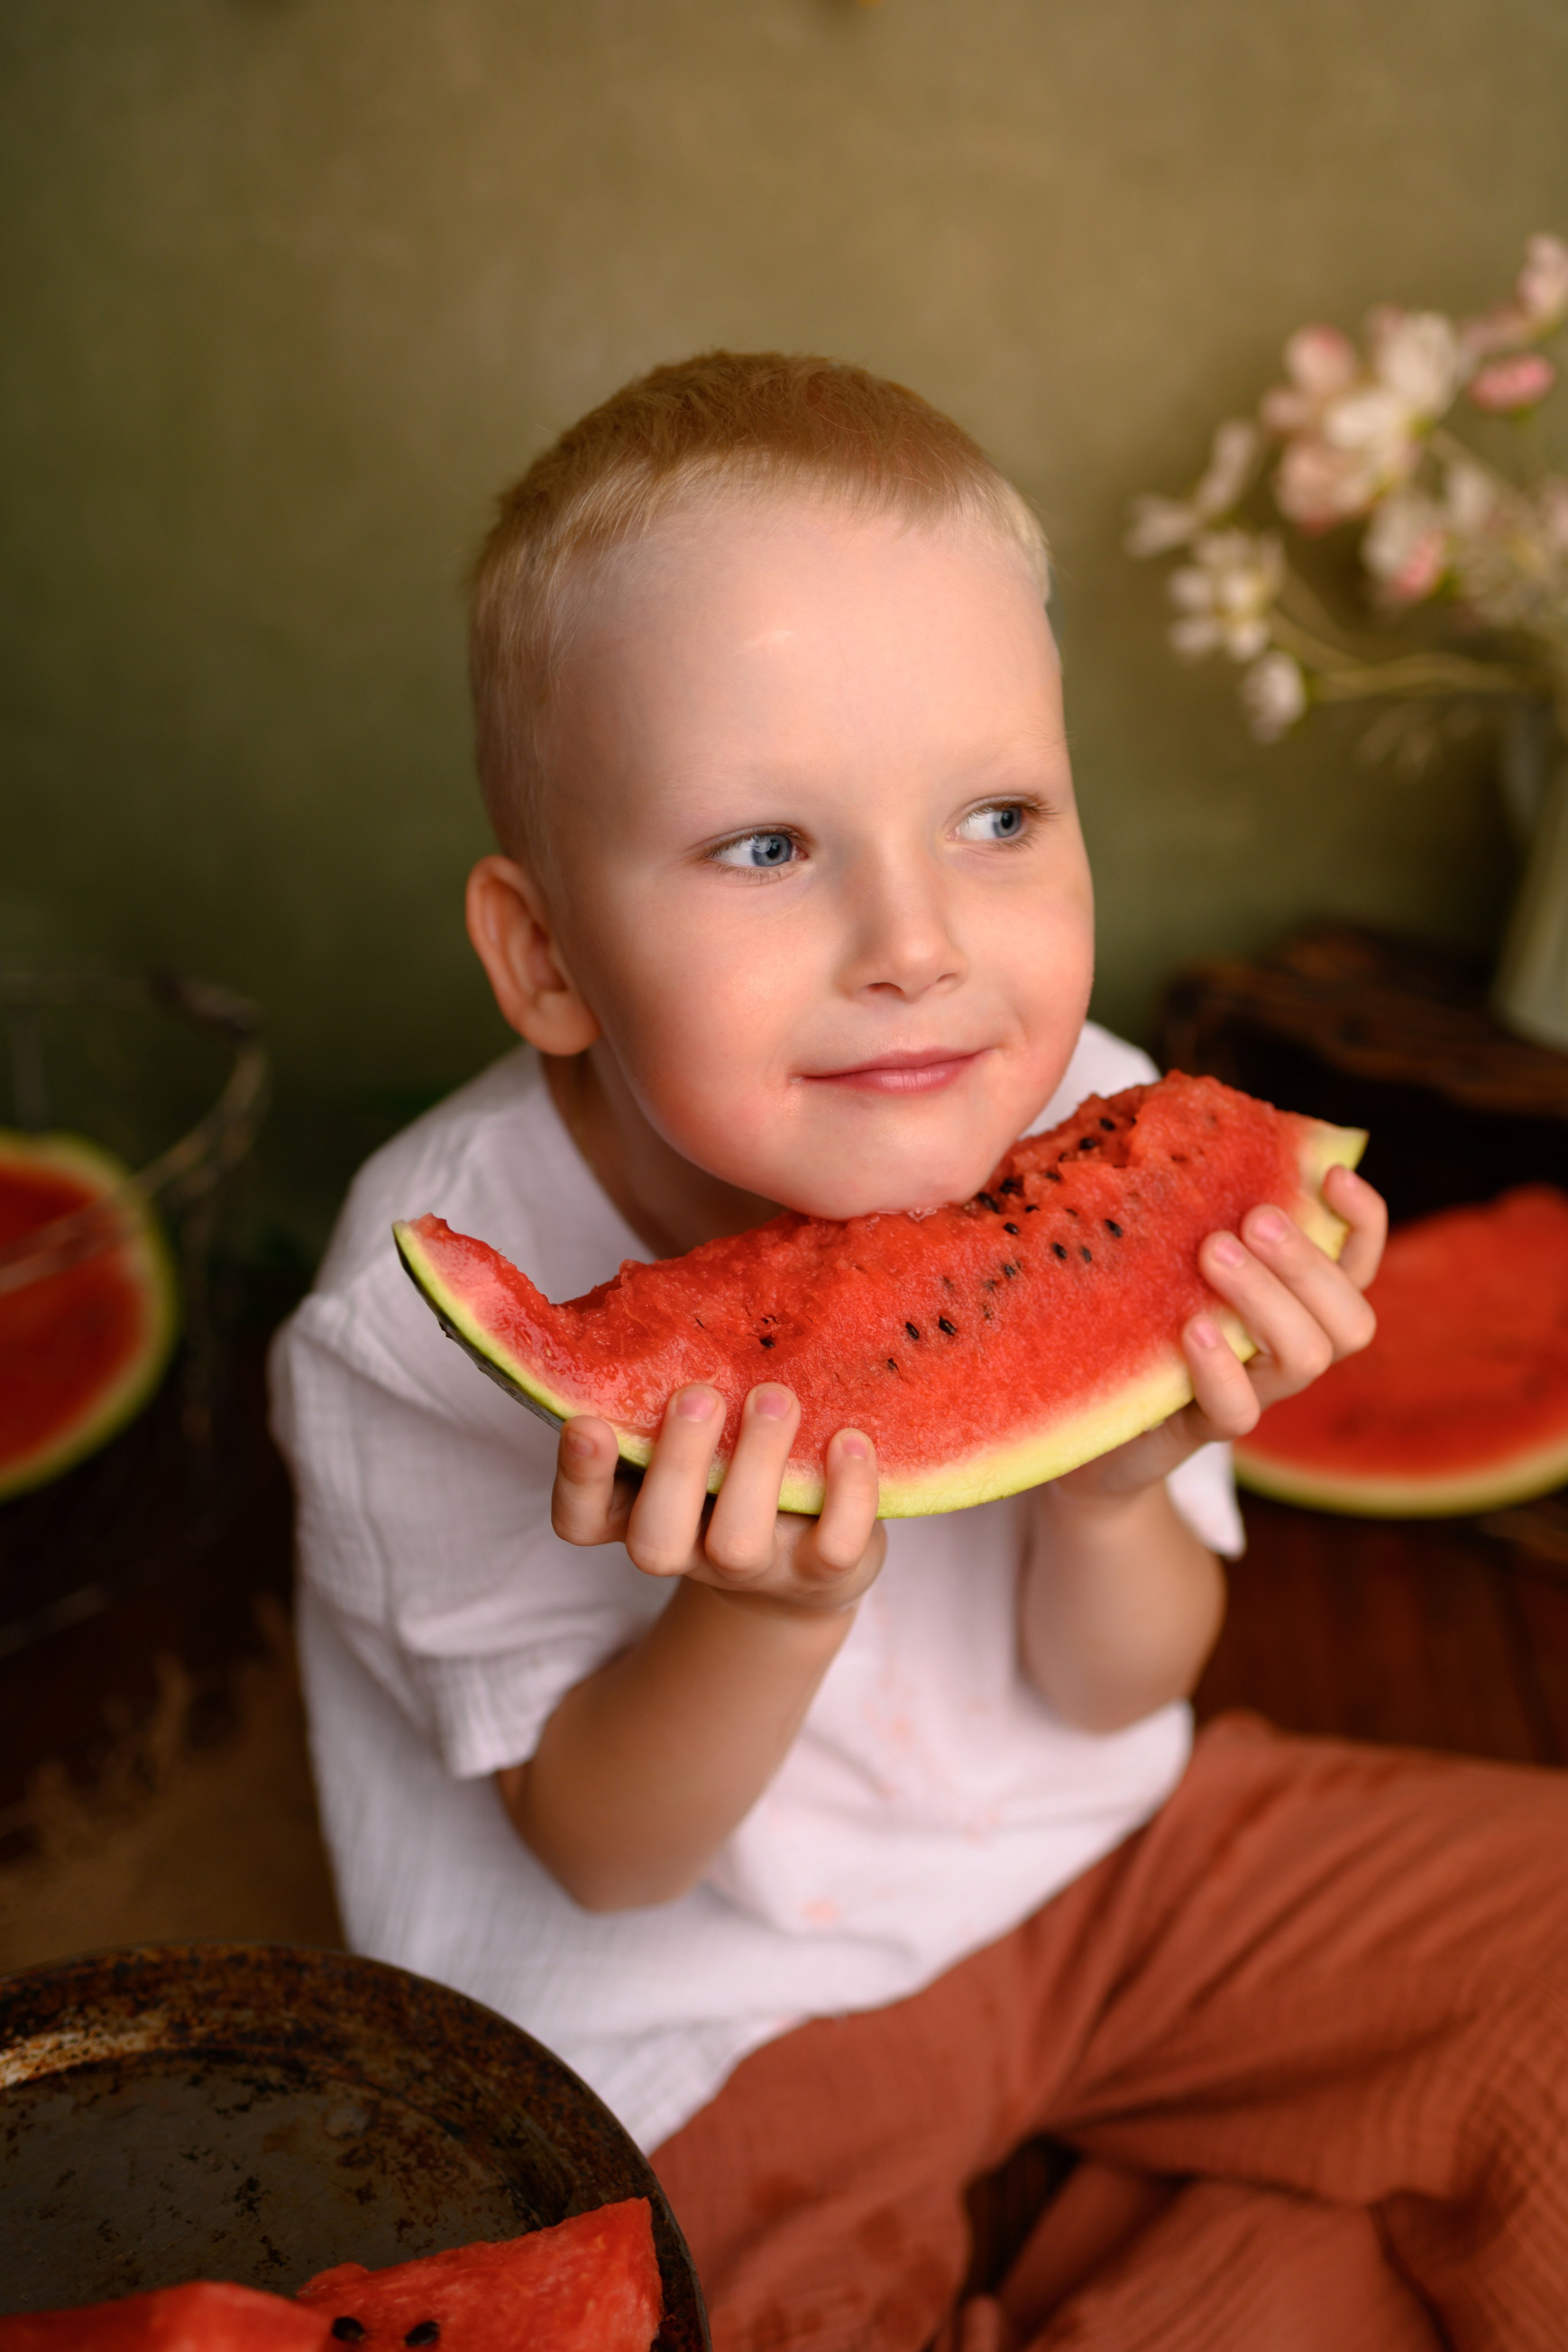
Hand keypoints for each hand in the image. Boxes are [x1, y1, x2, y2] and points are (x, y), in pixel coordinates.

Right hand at [551, 1383, 885, 1613]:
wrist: (809, 1560)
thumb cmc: (736, 1469)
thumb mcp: (699, 1434)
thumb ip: (676, 1391)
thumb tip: (676, 1294)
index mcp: (638, 1514)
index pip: (580, 1519)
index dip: (579, 1478)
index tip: (588, 1421)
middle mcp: (688, 1551)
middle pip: (655, 1542)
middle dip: (677, 1463)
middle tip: (699, 1393)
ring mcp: (754, 1572)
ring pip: (738, 1545)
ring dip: (756, 1463)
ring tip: (775, 1397)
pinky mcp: (821, 1575)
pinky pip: (832, 1546)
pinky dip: (846, 1490)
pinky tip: (850, 1437)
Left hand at [1058, 1161, 1385, 1502]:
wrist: (1086, 1416)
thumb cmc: (1134, 1315)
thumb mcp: (1167, 1253)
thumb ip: (1194, 1207)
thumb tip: (1187, 1126)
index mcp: (1291, 1299)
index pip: (1357, 1262)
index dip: (1362, 1220)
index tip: (1331, 1173)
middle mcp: (1285, 1347)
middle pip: (1349, 1317)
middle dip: (1310, 1262)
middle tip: (1254, 1220)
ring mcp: (1253, 1391)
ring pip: (1305, 1357)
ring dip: (1267, 1298)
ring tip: (1215, 1253)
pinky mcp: (1203, 1428)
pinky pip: (1239, 1410)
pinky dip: (1222, 1367)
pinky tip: (1192, 1329)